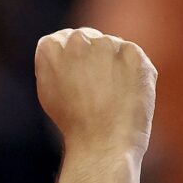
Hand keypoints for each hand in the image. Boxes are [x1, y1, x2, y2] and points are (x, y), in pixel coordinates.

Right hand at [34, 28, 155, 157]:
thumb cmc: (73, 124)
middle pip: (88, 39)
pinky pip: (133, 57)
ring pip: (112, 46)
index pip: (64, 40)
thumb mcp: (49, 90)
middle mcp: (77, 39)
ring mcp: (107, 44)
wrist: (101, 143)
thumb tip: (71, 49)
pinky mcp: (133, 53)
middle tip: (96, 90)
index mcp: (50, 47)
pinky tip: (126, 94)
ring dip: (113, 64)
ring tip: (110, 96)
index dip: (73, 62)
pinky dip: (133, 73)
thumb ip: (56, 62)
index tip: (78, 81)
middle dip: (93, 58)